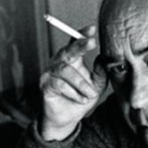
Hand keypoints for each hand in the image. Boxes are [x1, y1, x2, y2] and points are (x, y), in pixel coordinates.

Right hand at [38, 25, 106, 140]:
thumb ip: (101, 72)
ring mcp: (50, 73)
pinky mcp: (45, 85)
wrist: (68, 118)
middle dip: (80, 45)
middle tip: (92, 42)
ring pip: (66, 70)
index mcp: (72, 59)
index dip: (82, 35)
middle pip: (68, 50)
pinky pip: (59, 84)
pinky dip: (73, 92)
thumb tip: (103, 58)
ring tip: (90, 94)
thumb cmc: (81, 98)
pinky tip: (81, 99)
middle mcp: (59, 62)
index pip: (75, 43)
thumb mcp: (97, 85)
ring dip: (81, 83)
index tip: (92, 29)